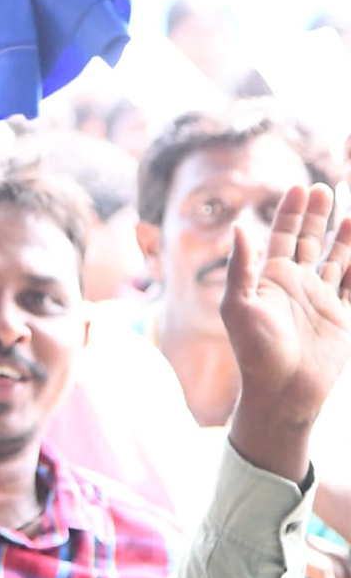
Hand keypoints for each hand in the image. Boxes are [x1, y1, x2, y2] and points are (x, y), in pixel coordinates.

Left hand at [222, 184, 350, 422]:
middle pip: (310, 241)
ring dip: (344, 237)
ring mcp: (322, 300)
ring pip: (337, 260)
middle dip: (317, 216)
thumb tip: (238, 227)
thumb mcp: (238, 305)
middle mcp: (297, 285)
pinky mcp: (342, 318)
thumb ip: (239, 266)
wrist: (281, 390)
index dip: (291, 213)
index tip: (299, 187)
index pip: (283, 237)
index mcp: (271, 279)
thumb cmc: (253, 350)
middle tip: (325, 187)